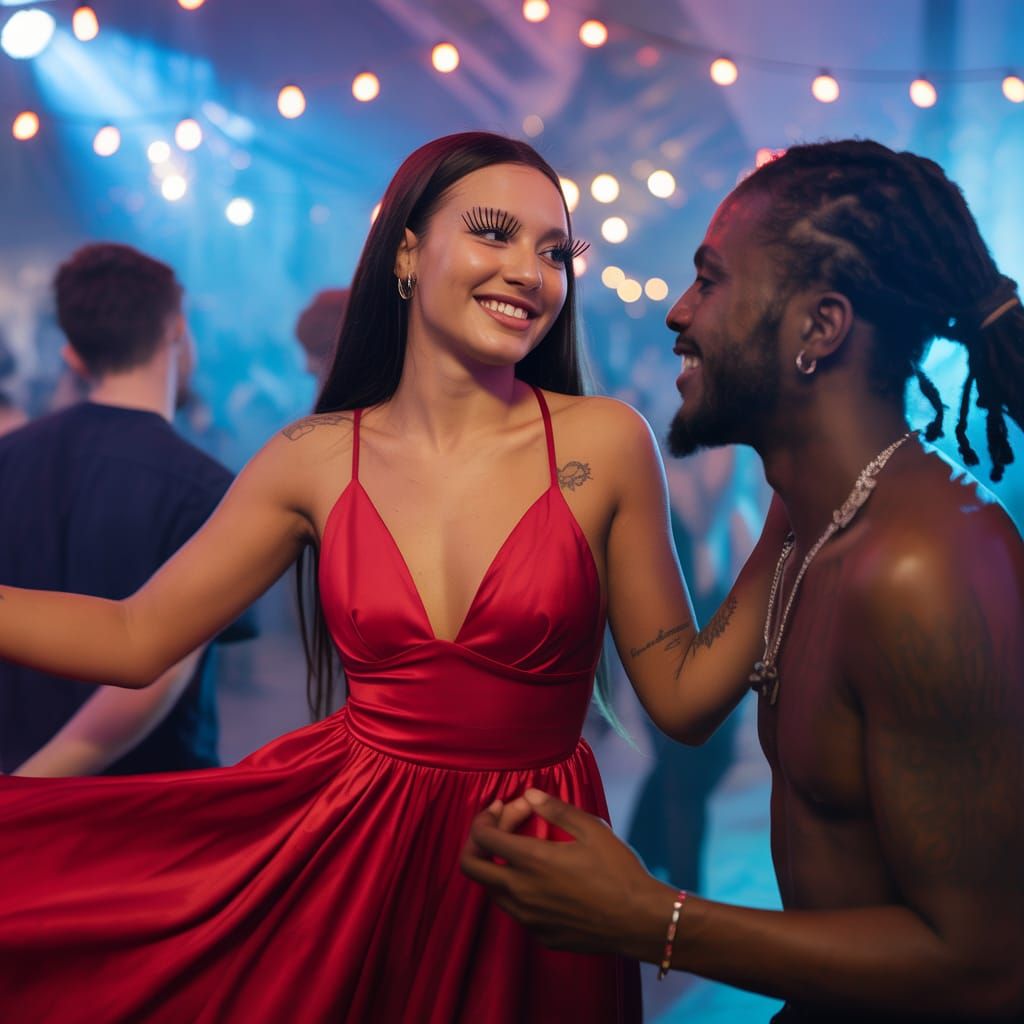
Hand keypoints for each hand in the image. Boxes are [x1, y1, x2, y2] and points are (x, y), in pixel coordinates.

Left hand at [460, 788, 671, 957]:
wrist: (641, 921)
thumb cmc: (619, 871)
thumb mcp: (591, 829)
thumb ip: (555, 809)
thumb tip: (529, 794)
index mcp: (531, 861)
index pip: (482, 837)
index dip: (486, 817)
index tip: (503, 807)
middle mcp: (522, 893)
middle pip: (471, 867)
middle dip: (476, 841)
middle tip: (499, 827)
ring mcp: (529, 919)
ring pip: (492, 890)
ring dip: (498, 866)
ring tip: (525, 850)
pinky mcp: (541, 936)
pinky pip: (516, 911)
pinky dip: (518, 890)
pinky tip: (544, 879)